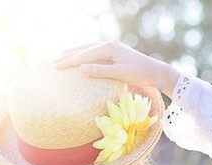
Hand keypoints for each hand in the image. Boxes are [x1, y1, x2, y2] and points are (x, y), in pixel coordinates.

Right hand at [54, 41, 180, 95]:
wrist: (157, 71)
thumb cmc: (140, 74)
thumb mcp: (120, 74)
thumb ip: (100, 71)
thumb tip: (81, 68)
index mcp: (109, 48)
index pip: (85, 54)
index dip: (70, 61)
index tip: (57, 66)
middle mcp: (110, 44)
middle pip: (85, 49)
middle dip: (69, 56)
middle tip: (54, 62)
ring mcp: (113, 47)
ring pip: (90, 49)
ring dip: (76, 53)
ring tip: (63, 56)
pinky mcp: (116, 52)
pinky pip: (96, 53)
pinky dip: (86, 55)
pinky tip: (81, 58)